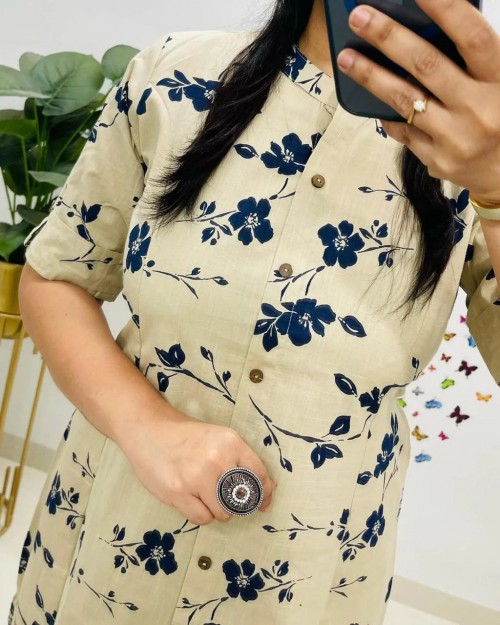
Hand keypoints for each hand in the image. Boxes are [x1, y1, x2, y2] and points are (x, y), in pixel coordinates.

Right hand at [121, 411, 276, 525]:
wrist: (148, 430)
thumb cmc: (186, 436)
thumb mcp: (218, 438)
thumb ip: (241, 461)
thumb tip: (268, 489)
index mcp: (231, 442)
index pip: (259, 475)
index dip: (265, 493)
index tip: (264, 503)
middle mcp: (218, 459)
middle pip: (243, 499)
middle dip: (239, 504)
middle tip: (228, 500)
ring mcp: (197, 477)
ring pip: (223, 512)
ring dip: (218, 510)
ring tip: (205, 495)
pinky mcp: (178, 492)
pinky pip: (202, 518)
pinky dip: (202, 514)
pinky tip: (193, 500)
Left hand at [337, 0, 499, 204]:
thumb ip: (474, 59)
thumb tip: (430, 27)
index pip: (471, 36)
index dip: (444, 9)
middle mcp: (479, 109)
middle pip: (426, 65)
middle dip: (388, 37)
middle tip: (359, 16)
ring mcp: (455, 138)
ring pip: (404, 100)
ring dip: (371, 76)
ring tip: (346, 57)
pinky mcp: (437, 160)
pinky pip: (402, 130)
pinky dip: (385, 111)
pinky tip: (368, 95)